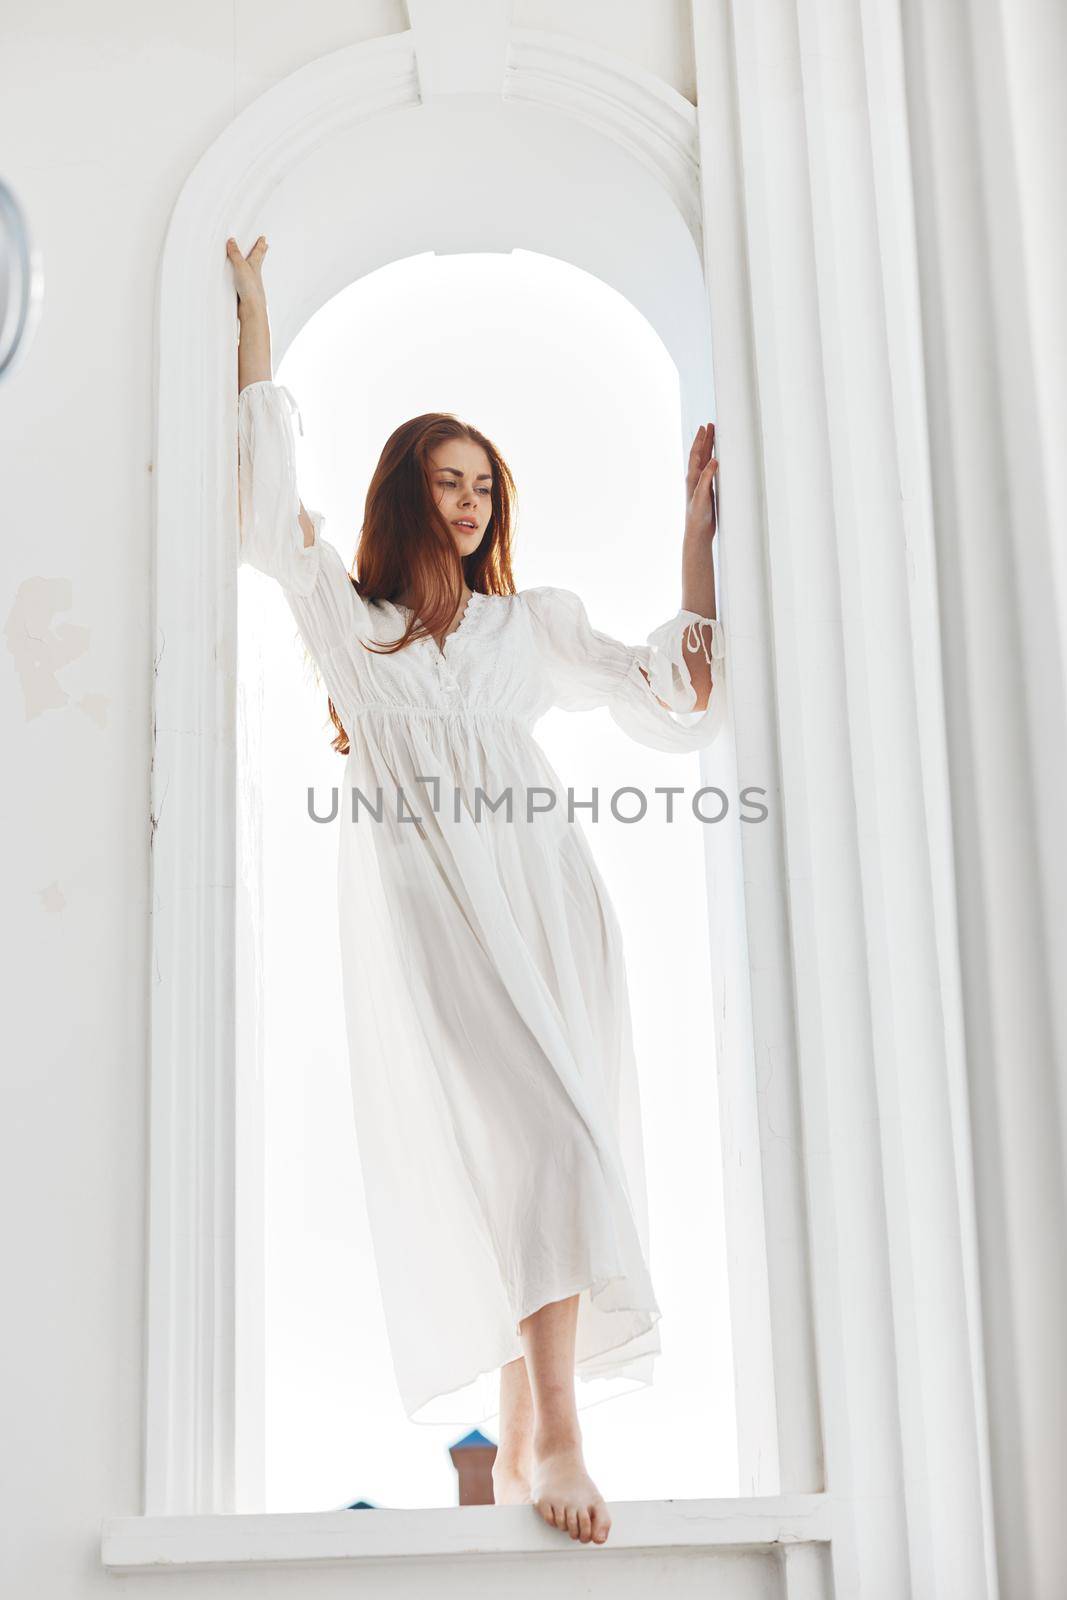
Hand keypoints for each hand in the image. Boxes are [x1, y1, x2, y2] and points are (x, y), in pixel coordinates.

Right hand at [226, 235, 268, 317]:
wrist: (251, 309)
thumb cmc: (250, 289)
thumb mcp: (241, 267)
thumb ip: (236, 254)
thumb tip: (232, 241)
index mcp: (255, 266)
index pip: (258, 252)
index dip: (260, 244)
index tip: (263, 238)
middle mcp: (254, 274)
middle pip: (259, 261)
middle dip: (261, 253)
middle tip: (265, 246)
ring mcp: (250, 284)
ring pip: (252, 271)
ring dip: (252, 265)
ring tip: (253, 261)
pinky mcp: (244, 292)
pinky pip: (243, 281)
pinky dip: (242, 277)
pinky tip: (240, 278)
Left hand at [684, 421, 717, 541]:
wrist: (698, 532)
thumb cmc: (697, 516)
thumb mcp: (702, 495)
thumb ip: (706, 478)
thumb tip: (713, 460)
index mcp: (692, 478)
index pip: (696, 454)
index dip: (700, 440)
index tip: (705, 427)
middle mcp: (695, 479)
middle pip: (701, 454)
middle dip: (705, 439)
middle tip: (710, 425)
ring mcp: (701, 484)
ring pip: (706, 461)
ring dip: (709, 448)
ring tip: (714, 436)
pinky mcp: (707, 490)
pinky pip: (711, 471)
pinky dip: (715, 461)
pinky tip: (719, 459)